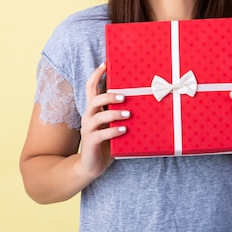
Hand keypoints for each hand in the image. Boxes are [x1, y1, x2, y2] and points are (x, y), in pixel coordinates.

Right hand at [78, 62, 128, 179]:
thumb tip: (143, 101)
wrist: (92, 166)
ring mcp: (88, 129)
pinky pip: (100, 134)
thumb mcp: (114, 125)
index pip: (90, 88)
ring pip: (97, 116)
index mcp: (94, 110)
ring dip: (114, 113)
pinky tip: (124, 130)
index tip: (105, 64)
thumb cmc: (107, 142)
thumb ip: (122, 113)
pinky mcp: (90, 142)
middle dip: (109, 96)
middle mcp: (88, 116)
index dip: (96, 75)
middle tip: (125, 97)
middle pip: (94, 99)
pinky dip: (113, 131)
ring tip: (128, 114)